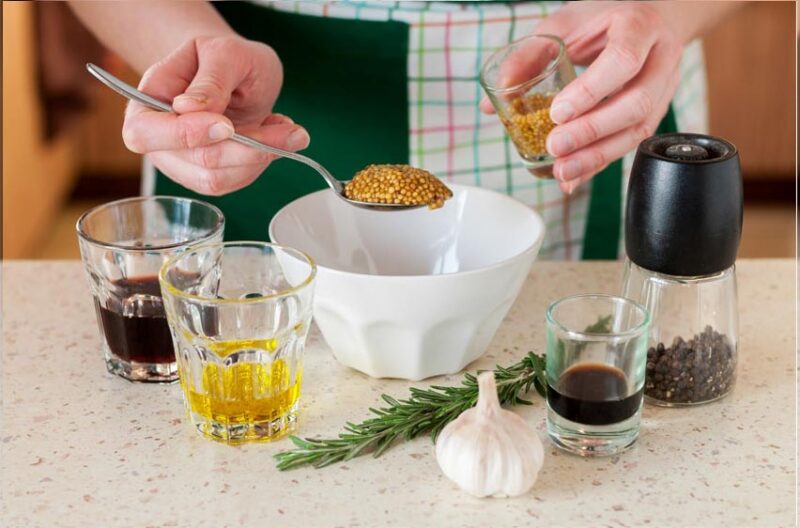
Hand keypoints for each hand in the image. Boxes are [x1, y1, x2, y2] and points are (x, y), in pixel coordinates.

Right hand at [122, 36, 309, 194]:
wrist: (236, 72)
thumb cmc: (223, 58)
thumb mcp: (223, 53)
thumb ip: (210, 79)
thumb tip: (189, 107)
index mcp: (147, 102)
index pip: (145, 133)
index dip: (185, 135)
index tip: (226, 125)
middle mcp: (159, 140)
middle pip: (196, 160)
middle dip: (246, 147)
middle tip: (288, 129)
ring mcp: (183, 163)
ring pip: (219, 178)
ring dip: (261, 156)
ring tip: (288, 129)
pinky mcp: (209, 176)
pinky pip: (236, 181)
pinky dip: (263, 160)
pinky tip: (274, 135)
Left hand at [481, 2, 682, 193]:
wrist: (653, 15)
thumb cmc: (605, 18)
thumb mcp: (565, 24)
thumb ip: (528, 57)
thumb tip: (489, 104)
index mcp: (638, 27)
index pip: (622, 60)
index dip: (591, 91)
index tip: (558, 112)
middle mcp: (661, 58)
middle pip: (637, 102)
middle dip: (593, 131)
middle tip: (555, 146)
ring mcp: (665, 87)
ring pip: (640, 129)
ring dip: (598, 155)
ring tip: (563, 171)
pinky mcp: (658, 111)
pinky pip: (631, 141)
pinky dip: (600, 162)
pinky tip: (575, 176)